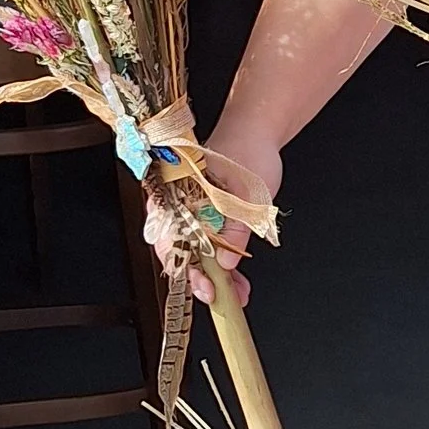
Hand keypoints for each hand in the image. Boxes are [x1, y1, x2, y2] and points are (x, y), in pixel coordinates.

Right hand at [188, 124, 283, 303]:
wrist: (257, 130)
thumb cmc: (248, 150)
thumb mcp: (248, 194)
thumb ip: (235, 229)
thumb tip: (224, 261)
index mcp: (176, 194)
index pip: (171, 241)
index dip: (188, 270)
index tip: (207, 288)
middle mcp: (177, 206)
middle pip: (180, 253)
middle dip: (202, 280)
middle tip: (225, 298)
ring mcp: (190, 213)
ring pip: (195, 254)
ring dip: (214, 277)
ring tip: (238, 294)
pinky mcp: (205, 218)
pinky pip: (206, 246)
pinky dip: (220, 264)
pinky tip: (236, 281)